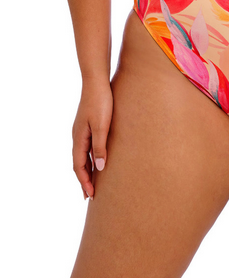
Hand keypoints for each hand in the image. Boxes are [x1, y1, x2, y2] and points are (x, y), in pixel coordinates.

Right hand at [72, 78, 113, 200]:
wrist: (97, 81)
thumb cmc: (101, 102)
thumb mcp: (102, 126)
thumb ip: (100, 146)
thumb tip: (100, 168)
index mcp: (79, 138)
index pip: (79, 166)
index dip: (84, 181)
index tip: (90, 195)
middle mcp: (77, 136)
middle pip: (79, 163)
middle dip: (84, 180)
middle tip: (90, 195)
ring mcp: (82, 130)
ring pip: (83, 155)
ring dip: (88, 170)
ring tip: (94, 182)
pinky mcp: (88, 125)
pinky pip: (88, 147)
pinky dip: (91, 158)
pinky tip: (98, 160)